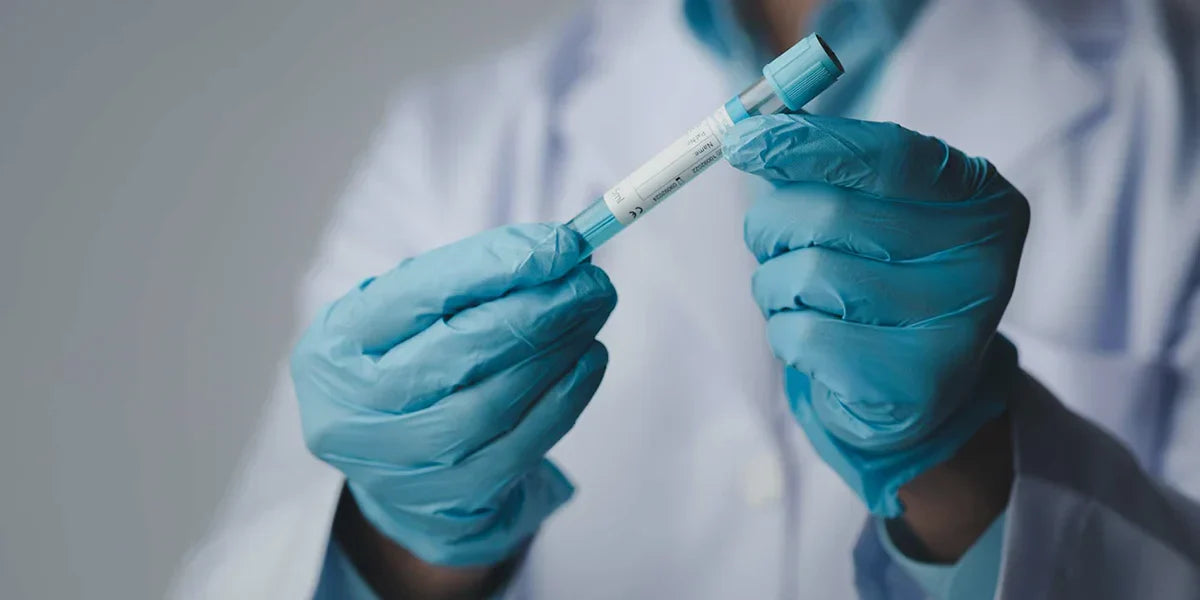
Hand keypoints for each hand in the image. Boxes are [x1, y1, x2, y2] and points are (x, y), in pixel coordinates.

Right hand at [291, 223, 616, 565]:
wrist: (394, 462)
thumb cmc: (407, 361)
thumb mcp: (411, 312)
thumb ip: (471, 276)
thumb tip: (559, 250)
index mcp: (331, 350)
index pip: (416, 295)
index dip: (495, 266)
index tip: (561, 244)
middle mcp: (352, 413)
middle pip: (458, 353)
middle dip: (537, 309)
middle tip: (590, 279)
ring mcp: (399, 465)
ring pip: (493, 403)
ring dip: (557, 350)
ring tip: (592, 309)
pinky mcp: (450, 498)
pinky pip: (520, 448)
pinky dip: (565, 398)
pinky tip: (589, 358)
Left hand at [724, 114, 1027, 515]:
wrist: (914, 390)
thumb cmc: (884, 281)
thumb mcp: (877, 211)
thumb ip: (827, 165)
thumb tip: (753, 134)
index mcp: (984, 202)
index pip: (887, 154)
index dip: (806, 143)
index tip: (742, 140)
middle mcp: (983, 262)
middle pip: (830, 214)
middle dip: (772, 224)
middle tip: (770, 240)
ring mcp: (954, 331)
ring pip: (806, 274)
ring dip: (774, 284)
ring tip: (804, 299)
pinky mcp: (909, 386)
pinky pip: (800, 334)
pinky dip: (785, 333)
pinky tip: (819, 344)